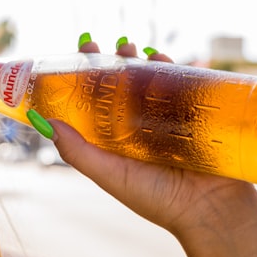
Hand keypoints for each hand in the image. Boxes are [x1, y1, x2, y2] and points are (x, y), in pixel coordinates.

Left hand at [49, 37, 256, 239]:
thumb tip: (43, 122)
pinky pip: (182, 83)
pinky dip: (170, 66)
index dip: (84, 77)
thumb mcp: (111, 175)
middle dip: (109, 60)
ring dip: (137, 58)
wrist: (212, 211)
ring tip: (128, 47)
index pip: (95, 101)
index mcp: (118, 139)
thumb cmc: (158, 200)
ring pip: (150, 79)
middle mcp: (141, 126)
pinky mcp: (196, 113)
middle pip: (122, 84)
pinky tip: (157, 55)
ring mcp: (170, 118)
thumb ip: (78, 152)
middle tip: (97, 45)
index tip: (75, 56)